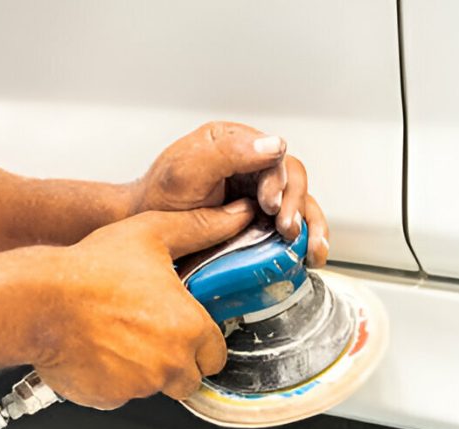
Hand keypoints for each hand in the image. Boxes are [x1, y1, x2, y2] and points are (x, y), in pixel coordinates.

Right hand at [31, 198, 255, 408]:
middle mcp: (170, 362)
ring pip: (153, 386)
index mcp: (189, 327)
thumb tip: (238, 215)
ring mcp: (140, 386)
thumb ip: (200, 228)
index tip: (183, 330)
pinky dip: (111, 380)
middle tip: (148, 334)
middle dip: (176, 362)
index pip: (216, 355)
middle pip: (189, 378)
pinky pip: (119, 396)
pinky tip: (96, 351)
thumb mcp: (151, 234)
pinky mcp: (109, 399)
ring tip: (117, 336)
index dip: (201, 343)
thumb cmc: (88, 270)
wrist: (36, 302)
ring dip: (143, 370)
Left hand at [130, 121, 329, 266]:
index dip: (277, 180)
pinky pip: (294, 225)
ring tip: (309, 249)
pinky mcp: (262, 222)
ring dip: (311, 225)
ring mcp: (260, 195)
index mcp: (237, 143)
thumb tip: (274, 145)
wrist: (147, 229)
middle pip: (293, 179)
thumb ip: (229, 153)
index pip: (273, 156)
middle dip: (294, 205)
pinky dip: (307, 239)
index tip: (267, 204)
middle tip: (284, 228)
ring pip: (302, 202)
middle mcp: (253, 166)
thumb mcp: (187, 170)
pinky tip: (310, 255)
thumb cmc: (160, 197)